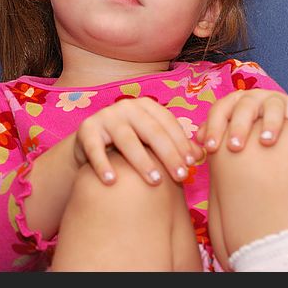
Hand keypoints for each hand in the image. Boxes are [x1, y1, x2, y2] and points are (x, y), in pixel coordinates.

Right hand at [72, 97, 201, 185]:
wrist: (89, 145)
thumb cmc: (130, 144)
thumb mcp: (152, 142)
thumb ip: (175, 146)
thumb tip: (201, 155)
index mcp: (145, 106)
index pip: (168, 123)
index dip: (181, 143)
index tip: (192, 164)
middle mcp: (125, 107)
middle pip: (151, 131)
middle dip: (168, 154)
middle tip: (181, 176)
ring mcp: (105, 117)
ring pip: (126, 139)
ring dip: (142, 161)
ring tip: (154, 181)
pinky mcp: (86, 130)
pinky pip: (95, 149)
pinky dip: (102, 165)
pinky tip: (111, 181)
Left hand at [197, 89, 287, 152]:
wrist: (276, 126)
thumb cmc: (245, 130)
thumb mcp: (228, 129)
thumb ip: (213, 132)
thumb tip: (199, 140)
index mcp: (234, 101)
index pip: (220, 110)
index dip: (213, 128)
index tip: (210, 149)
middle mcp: (255, 97)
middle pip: (245, 107)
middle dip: (239, 126)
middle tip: (235, 147)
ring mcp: (278, 101)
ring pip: (274, 107)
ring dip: (270, 123)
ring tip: (266, 141)